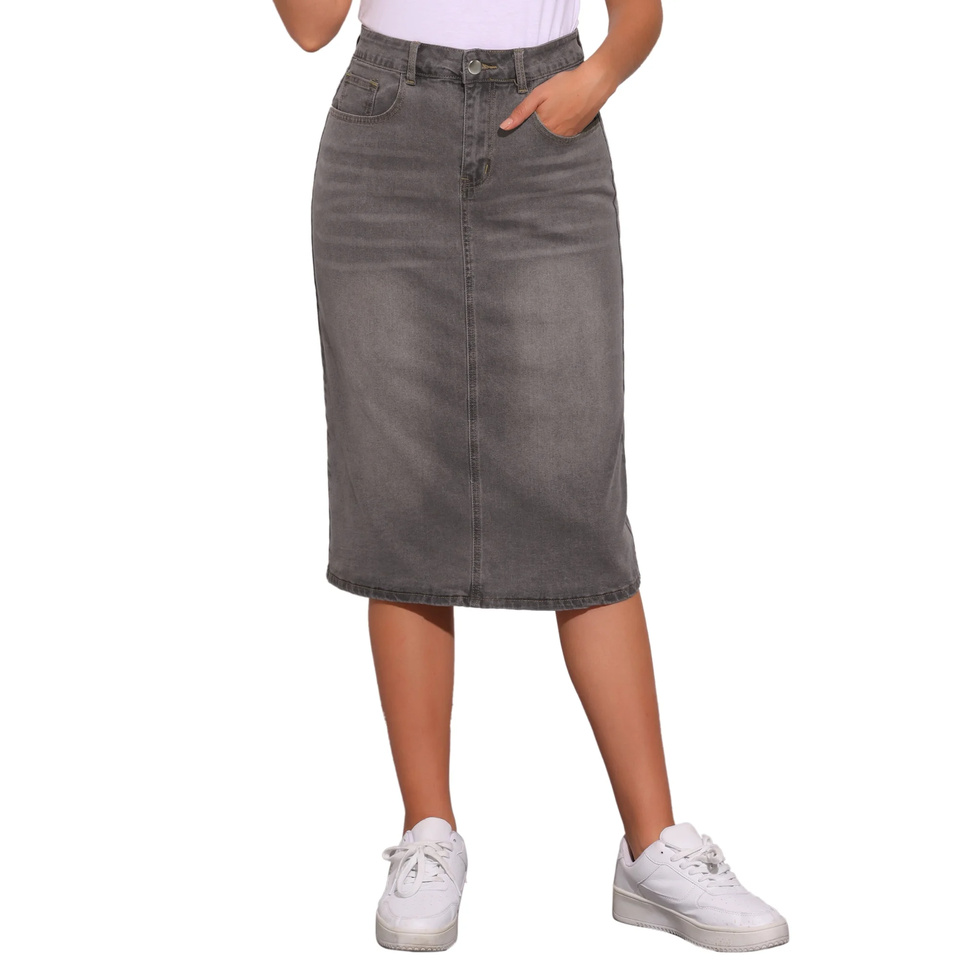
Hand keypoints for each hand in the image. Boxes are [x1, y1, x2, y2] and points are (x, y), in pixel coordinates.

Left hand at [499, 60, 615, 135]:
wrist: (594, 82)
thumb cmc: (566, 85)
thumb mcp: (539, 94)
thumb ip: (522, 111)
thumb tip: (504, 127)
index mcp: (544, 126)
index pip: (528, 137)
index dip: (523, 134)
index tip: (518, 133)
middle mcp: (555, 135)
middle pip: (540, 140)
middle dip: (535, 136)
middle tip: (536, 124)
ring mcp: (567, 135)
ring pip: (551, 139)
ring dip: (547, 134)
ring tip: (549, 120)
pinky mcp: (577, 132)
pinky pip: (563, 137)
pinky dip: (558, 132)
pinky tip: (560, 120)